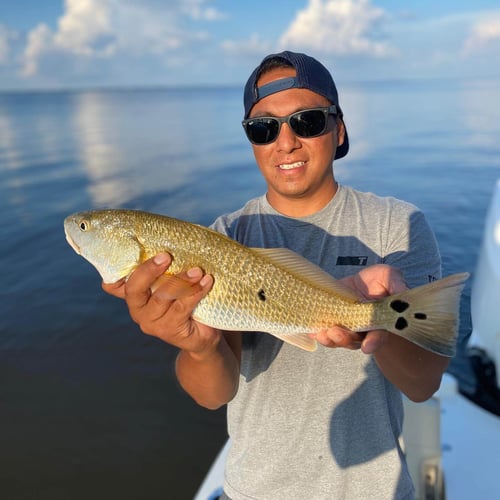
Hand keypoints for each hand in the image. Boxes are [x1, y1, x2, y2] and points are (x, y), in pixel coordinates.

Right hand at [102, 253, 220, 353]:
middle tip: (166, 255)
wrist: (204, 333)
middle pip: (134, 288)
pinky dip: (195, 292)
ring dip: (181, 281)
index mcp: (135, 294)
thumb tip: (176, 233)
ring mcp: (152, 322)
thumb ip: (168, 264)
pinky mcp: (170, 331)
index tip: (126, 251)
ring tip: (198, 270)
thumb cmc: (187, 297)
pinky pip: (182, 307)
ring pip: (162, 297)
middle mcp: (138, 309)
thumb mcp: (174, 279)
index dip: (112, 270)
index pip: (113, 284)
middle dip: (149, 270)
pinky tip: (206, 281)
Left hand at [312, 264, 407, 353]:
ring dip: (329, 339)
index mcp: (380, 322)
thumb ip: (396, 285)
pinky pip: (323, 332)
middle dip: (345, 339)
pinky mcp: (332, 321)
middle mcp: (363, 329)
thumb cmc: (379, 280)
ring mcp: (346, 327)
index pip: (378, 336)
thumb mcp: (390, 277)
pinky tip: (311, 331)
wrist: (361, 282)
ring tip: (322, 333)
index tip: (367, 347)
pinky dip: (317, 333)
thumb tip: (401, 293)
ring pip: (338, 340)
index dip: (373, 342)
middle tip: (336, 332)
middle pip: (354, 341)